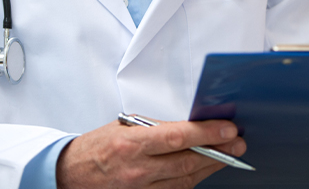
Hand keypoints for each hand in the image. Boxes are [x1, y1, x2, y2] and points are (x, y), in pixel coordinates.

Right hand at [56, 117, 245, 187]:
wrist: (70, 175)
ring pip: (184, 181)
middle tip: (238, 143)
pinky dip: (191, 181)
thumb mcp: (127, 126)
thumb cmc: (99, 145)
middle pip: (187, 162)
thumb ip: (159, 127)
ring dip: (210, 167)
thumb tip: (192, 126)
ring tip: (228, 155)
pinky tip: (204, 170)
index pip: (177, 137)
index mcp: (132, 144)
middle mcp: (136, 170)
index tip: (229, 129)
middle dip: (218, 152)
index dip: (206, 133)